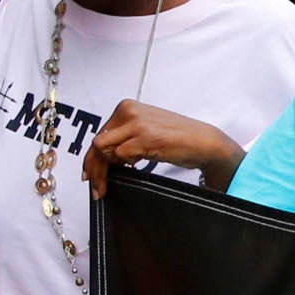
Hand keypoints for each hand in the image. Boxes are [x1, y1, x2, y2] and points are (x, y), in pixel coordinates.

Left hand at [84, 99, 243, 195]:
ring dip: (104, 172)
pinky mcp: (146, 138)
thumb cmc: (179, 137)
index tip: (90, 175)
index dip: (91, 158)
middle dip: (93, 168)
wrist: (204, 141)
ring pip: (104, 150)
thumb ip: (124, 136)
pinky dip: (125, 166)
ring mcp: (137, 124)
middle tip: (96, 187)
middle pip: (96, 143)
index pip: (99, 134)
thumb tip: (101, 156)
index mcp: (127, 107)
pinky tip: (136, 167)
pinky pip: (120, 156)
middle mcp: (129, 111)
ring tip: (108, 185)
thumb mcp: (146, 130)